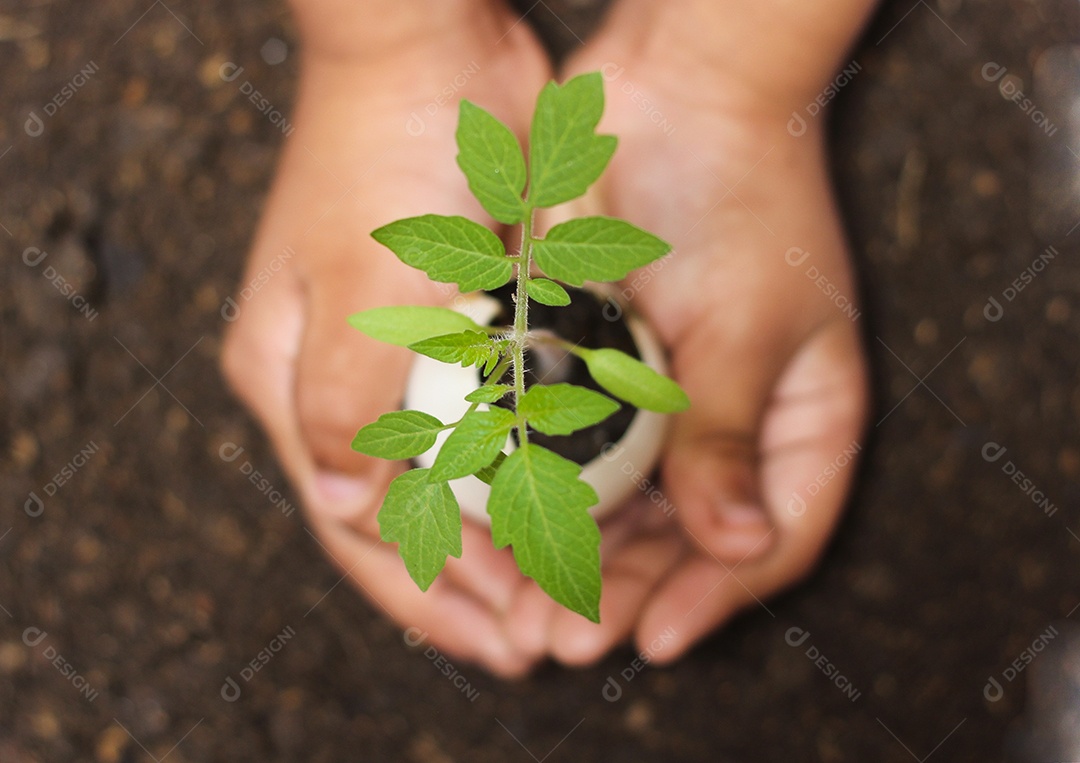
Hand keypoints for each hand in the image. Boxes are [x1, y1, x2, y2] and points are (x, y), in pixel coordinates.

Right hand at [221, 0, 552, 676]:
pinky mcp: (459, 327)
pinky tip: (575, 506)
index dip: (426, 593)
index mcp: (295, 382)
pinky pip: (495, 425)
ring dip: (507, 539)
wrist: (431, 47)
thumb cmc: (384, 148)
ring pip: (456, 481)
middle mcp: (343, 383)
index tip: (503, 639)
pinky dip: (531, 473)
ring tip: (567, 592)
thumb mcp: (357, 275)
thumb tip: (351, 506)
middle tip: (548, 636)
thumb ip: (344, 397)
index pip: (357, 526)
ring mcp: (401, 357)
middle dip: (472, 584)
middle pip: (406, 518)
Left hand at [505, 0, 873, 664]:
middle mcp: (730, 421)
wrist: (672, 90)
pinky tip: (503, 525)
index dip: (715, 595)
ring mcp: (662, 398)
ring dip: (574, 557)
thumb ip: (727, 436)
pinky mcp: (599, 366)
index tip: (655, 636)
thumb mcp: (749, 323)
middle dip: (626, 591)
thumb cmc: (741, 194)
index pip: (771, 537)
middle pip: (684, 539)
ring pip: (623, 507)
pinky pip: (574, 450)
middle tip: (566, 634)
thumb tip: (734, 547)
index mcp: (798, 418)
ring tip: (526, 603)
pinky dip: (542, 491)